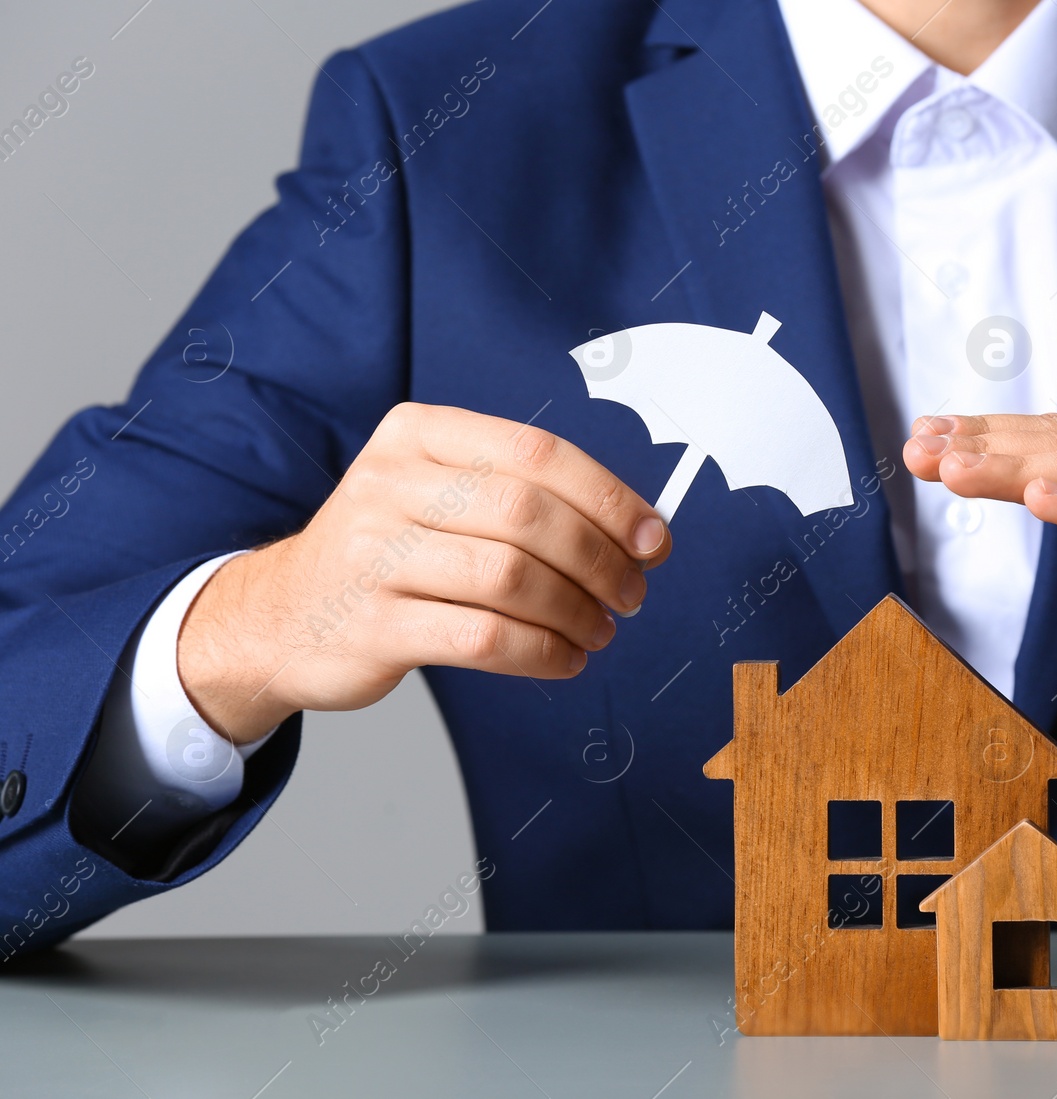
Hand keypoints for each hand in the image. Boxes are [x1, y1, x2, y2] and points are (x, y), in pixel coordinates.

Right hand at [179, 403, 670, 743]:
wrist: (280, 615)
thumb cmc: (390, 550)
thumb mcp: (439, 493)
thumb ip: (526, 496)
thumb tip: (642, 528)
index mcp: (417, 434)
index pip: (536, 452)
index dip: (608, 498)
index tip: (653, 539)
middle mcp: (388, 484)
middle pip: (530, 516)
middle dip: (600, 561)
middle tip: (632, 594)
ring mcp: (374, 555)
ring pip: (512, 578)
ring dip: (577, 611)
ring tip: (601, 630)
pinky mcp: (372, 625)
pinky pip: (484, 638)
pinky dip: (542, 652)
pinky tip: (564, 658)